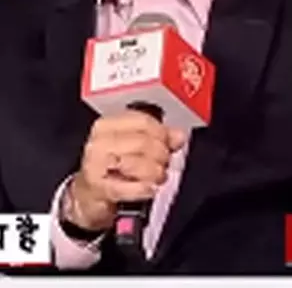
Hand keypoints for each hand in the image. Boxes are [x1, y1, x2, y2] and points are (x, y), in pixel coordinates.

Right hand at [65, 110, 186, 231]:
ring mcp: (96, 165)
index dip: (163, 134)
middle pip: (144, 142)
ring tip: (154, 178)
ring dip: (154, 174)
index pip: (144, 121)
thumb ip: (160, 138)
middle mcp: (99, 142)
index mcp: (108, 126)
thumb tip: (178, 135)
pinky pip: (131, 187)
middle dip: (161, 156)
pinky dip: (144, 189)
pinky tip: (148, 189)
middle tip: (162, 165)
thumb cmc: (112, 169)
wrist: (88, 196)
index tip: (168, 145)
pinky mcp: (99, 188)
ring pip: (138, 162)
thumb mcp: (135, 148)